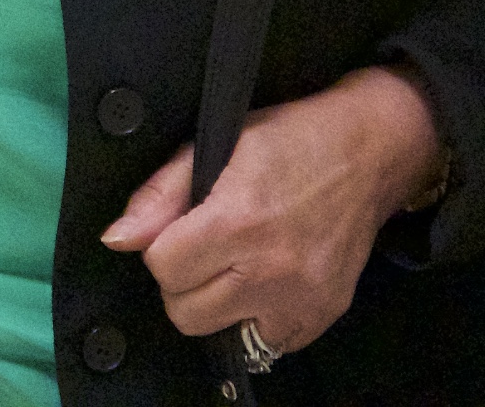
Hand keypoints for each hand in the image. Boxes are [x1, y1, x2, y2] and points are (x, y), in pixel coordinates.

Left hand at [102, 67, 445, 360]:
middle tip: (203, 251)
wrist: (367, 155)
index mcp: (236, 222)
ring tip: (233, 268)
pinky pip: (270, 344)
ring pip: (224, 334)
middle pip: (186, 313)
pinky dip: (258, 320)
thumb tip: (117, 239)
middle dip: (183, 282)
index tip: (178, 230)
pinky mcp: (325, 314)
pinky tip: (264, 284)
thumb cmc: (288, 141)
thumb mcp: (214, 145)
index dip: (160, 247)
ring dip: (218, 305)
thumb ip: (159, 195)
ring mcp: (302, 299)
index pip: (163, 268)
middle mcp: (270, 270)